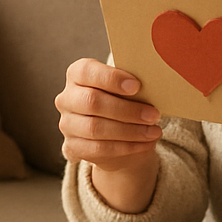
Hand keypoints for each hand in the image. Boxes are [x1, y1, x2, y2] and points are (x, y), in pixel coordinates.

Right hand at [55, 58, 161, 211]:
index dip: (111, 78)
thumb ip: (131, 84)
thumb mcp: (126, 89)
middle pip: (92, 102)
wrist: (116, 133)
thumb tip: (154, 85)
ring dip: (129, 131)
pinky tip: (144, 144)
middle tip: (154, 115)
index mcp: (77, 74)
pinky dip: (125, 147)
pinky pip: (97, 150)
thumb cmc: (123, 101)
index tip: (137, 86)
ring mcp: (67, 124)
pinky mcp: (72, 147)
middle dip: (127, 110)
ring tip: (153, 132)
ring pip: (95, 129)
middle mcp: (67, 98)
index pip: (87, 71)